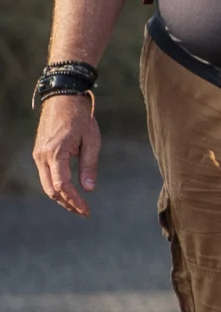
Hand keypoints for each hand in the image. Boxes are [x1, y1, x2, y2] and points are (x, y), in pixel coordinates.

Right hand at [31, 93, 98, 215]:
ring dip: (61, 197)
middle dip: (67, 203)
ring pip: (47, 184)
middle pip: (51, 189)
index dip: (74, 201)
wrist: (63, 99)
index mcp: (56, 153)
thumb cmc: (81, 118)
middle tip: (84, 212)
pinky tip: (69, 191)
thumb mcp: (92, 141)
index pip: (63, 186)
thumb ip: (89, 165)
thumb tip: (89, 189)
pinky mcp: (39, 153)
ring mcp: (38, 155)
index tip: (86, 210)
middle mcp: (42, 157)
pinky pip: (46, 175)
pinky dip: (56, 186)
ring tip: (78, 205)